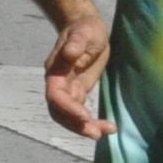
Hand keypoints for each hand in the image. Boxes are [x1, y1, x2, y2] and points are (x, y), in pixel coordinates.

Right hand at [40, 18, 111, 138]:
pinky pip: (79, 112)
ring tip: (105, 133)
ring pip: (68, 116)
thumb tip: (69, 53)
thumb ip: (76, 43)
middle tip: (97, 134)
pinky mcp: (78, 91)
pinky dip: (90, 122)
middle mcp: (58, 84)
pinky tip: (107, 126)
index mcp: (56, 72)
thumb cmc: (85, 29)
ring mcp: (67, 89)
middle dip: (75, 125)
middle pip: (60, 112)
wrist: (86, 28)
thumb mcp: (84, 32)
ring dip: (83, 128)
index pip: (56, 96)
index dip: (68, 108)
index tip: (85, 117)